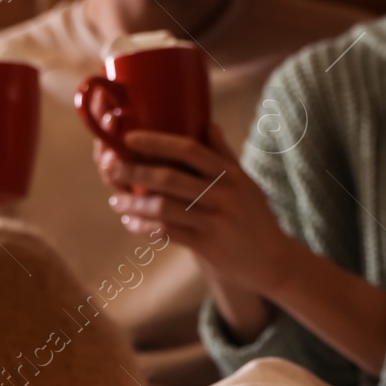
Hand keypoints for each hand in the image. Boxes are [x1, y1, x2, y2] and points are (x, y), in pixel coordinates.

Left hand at [92, 126, 292, 297]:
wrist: (273, 261)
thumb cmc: (255, 217)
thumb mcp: (246, 183)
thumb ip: (225, 155)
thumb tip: (209, 124)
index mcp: (231, 174)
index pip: (190, 149)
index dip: (157, 142)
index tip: (129, 138)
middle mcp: (224, 195)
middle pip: (170, 177)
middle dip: (136, 171)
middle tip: (112, 169)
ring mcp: (216, 221)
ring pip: (164, 207)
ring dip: (134, 203)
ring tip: (116, 200)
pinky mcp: (208, 246)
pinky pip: (168, 233)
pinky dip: (145, 227)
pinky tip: (131, 223)